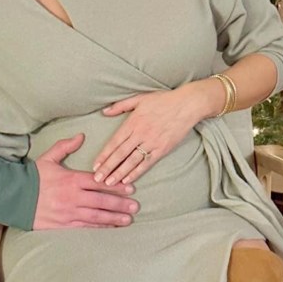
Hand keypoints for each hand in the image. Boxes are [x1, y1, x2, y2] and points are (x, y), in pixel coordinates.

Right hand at [34, 134, 138, 228]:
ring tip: (128, 219)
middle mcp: (73, 196)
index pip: (99, 182)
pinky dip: (100, 227)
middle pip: (102, 200)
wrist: (13, 197)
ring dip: (114, 218)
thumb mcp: (48, 158)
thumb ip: (65, 146)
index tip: (131, 188)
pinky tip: (111, 228)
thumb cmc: (32, 177)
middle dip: (120, 204)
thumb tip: (81, 136)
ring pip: (96, 216)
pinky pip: (86, 227)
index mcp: (71, 179)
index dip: (116, 185)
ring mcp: (69, 212)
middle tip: (135, 206)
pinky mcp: (64, 224)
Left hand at [94, 86, 208, 185]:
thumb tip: (104, 111)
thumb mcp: (139, 98)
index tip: (95, 165)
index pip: (114, 142)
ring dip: (119, 173)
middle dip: (107, 167)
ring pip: (132, 161)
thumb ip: (120, 106)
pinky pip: (147, 163)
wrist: (187, 105)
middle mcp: (140, 134)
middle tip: (97, 179)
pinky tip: (127, 180)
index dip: (104, 155)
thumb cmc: (163, 100)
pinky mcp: (162, 149)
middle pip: (120, 154)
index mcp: (132, 122)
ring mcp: (151, 143)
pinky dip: (136, 172)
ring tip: (109, 183)